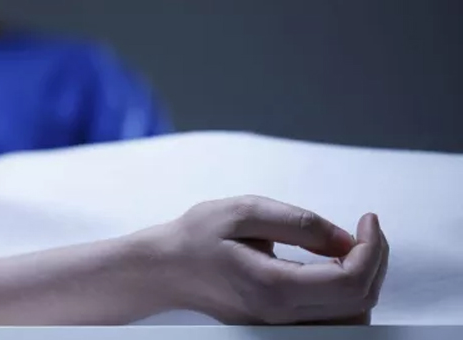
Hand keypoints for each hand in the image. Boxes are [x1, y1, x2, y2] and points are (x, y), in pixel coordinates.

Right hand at [151, 196, 388, 324]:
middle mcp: (281, 316)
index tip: (367, 220)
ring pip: (351, 319)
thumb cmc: (197, 237)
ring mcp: (280, 328)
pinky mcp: (279, 327)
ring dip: (364, 281)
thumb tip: (345, 239)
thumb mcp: (244, 212)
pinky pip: (331, 322)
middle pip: (359, 303)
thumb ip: (298, 223)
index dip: (373, 248)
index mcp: (273, 286)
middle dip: (375, 261)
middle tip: (363, 230)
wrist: (166, 268)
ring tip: (351, 248)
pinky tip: (336, 268)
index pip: (351, 282)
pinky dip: (347, 296)